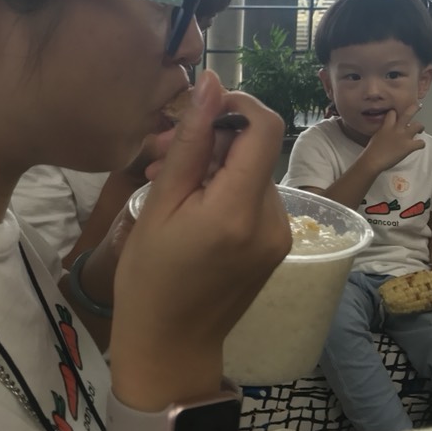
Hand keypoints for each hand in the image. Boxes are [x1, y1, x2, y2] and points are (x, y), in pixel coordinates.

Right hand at [109, 70, 291, 407]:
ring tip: (168, 186)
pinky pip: (256, 197)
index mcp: (238, 210)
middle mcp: (273, 219)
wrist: (170, 346)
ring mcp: (281, 234)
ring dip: (216, 167)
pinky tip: (192, 208)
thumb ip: (190, 142)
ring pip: (254, 172)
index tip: (202, 109)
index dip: (237, 104)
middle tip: (158, 158)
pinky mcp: (279, 244)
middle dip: (214, 141)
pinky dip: (227, 191)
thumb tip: (211, 83)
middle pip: (256, 149)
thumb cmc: (150, 278)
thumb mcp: (159, 204)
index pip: (264, 127)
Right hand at [363, 102, 424, 173]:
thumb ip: (384, 131)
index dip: (396, 113)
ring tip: (420, 129)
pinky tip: (419, 146)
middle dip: (414, 108)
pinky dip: (421, 144)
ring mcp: (404, 137)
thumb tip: (387, 131)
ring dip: (420, 127)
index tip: (398, 113)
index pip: (393, 113)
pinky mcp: (409, 147)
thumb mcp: (376, 136)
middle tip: (418, 105)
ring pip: (418, 126)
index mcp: (386, 126)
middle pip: (408, 114)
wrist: (373, 160)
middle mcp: (396, 129)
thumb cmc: (372, 151)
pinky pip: (421, 143)